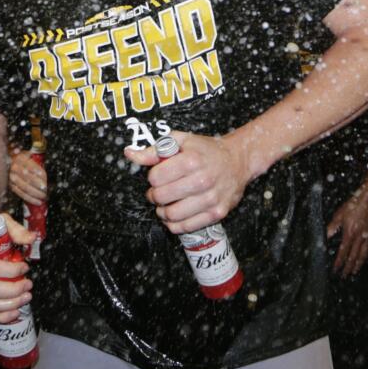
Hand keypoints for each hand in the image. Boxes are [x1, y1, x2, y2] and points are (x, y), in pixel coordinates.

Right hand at [0, 215, 34, 323]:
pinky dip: (0, 316)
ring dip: (10, 304)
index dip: (11, 271)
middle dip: (13, 291)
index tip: (26, 267)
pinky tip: (14, 312)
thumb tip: (32, 239)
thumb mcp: (4, 223)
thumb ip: (18, 231)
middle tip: (28, 285)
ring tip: (26, 297)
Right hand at [9, 151, 46, 205]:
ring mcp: (12, 178)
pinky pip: (21, 194)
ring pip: (25, 187)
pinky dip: (30, 199)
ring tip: (44, 196)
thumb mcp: (29, 155)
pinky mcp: (11, 186)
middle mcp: (15, 168)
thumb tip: (47, 170)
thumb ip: (37, 161)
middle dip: (38, 185)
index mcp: (21, 159)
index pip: (31, 167)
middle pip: (28, 178)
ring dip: (36, 193)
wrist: (9, 161)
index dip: (39, 173)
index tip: (45, 177)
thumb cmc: (24, 159)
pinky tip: (38, 202)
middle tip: (46, 188)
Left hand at [124, 130, 248, 234]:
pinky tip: (174, 215)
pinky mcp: (217, 213)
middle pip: (161, 197)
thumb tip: (130, 154)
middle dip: (154, 195)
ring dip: (162, 212)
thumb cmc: (207, 150)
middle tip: (157, 192)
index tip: (158, 176)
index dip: (152, 178)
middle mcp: (203, 180)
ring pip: (172, 215)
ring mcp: (211, 198)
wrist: (237, 160)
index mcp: (192, 160)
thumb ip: (154, 150)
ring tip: (164, 205)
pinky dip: (174, 224)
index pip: (155, 178)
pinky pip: (186, 227)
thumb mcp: (181, 141)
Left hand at [327, 188, 367, 276]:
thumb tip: (325, 235)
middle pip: (353, 256)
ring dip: (359, 264)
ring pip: (364, 254)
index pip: (343, 252)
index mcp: (350, 234)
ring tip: (355, 271)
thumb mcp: (340, 215)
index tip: (336, 269)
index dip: (339, 262)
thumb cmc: (354, 205)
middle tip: (345, 275)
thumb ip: (332, 227)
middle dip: (348, 267)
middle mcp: (360, 238)